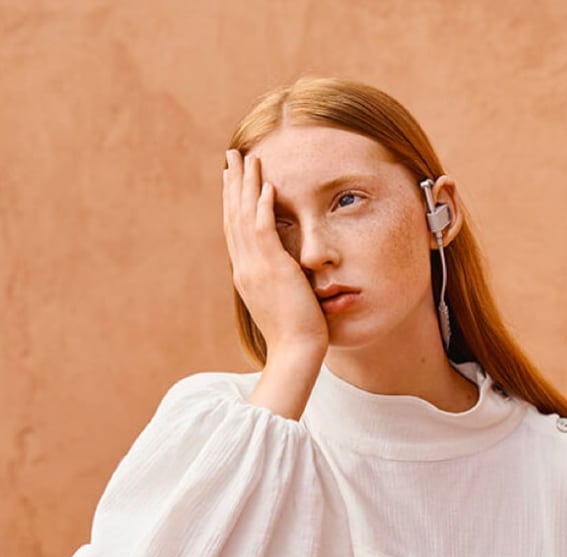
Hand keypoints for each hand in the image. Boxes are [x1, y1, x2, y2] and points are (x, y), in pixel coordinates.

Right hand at [223, 150, 328, 362]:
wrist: (295, 351)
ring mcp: (256, 268)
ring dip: (246, 185)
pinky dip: (262, 206)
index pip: (235, 229)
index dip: (232, 200)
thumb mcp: (280, 300)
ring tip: (247, 158)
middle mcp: (245, 267)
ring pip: (245, 217)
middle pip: (234, 216)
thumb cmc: (294, 331)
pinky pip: (264, 231)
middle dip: (233, 183)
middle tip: (231, 155)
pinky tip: (266, 185)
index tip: (232, 178)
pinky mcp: (273, 270)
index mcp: (246, 273)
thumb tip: (282, 268)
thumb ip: (276, 279)